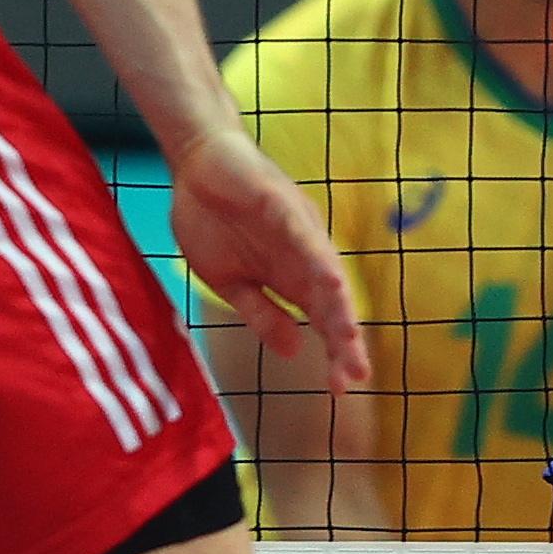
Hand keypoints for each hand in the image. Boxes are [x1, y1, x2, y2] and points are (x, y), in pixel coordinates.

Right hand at [170, 122, 370, 395]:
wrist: (196, 166)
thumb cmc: (213, 222)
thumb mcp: (231, 282)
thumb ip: (261, 313)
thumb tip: (293, 351)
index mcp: (289, 277)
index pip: (320, 319)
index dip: (333, 351)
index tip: (342, 388)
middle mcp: (302, 256)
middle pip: (330, 302)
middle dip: (344, 338)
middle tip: (357, 374)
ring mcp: (294, 229)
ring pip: (324, 271)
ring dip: (337, 304)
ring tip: (350, 337)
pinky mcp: (280, 204)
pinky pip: (302, 233)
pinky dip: (316, 256)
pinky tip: (330, 278)